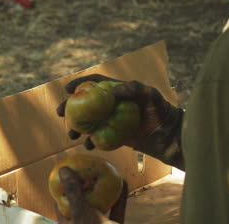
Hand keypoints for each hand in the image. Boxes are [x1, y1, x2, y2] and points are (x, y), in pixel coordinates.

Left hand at [55, 167, 127, 223]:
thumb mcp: (81, 213)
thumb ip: (73, 193)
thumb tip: (63, 170)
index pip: (60, 205)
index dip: (61, 188)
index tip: (66, 172)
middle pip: (81, 203)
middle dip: (85, 186)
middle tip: (87, 169)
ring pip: (100, 206)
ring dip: (103, 189)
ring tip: (104, 172)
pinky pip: (116, 210)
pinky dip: (119, 197)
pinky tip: (122, 182)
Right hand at [56, 74, 173, 149]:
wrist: (169, 135)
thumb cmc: (162, 111)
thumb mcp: (151, 96)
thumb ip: (134, 89)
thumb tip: (113, 91)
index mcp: (116, 92)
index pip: (94, 84)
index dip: (80, 84)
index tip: (68, 89)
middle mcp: (110, 106)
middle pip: (85, 103)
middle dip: (69, 107)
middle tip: (59, 112)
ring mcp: (111, 121)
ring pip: (88, 122)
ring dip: (77, 127)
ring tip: (72, 134)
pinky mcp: (114, 137)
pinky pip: (98, 138)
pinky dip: (90, 142)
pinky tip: (88, 145)